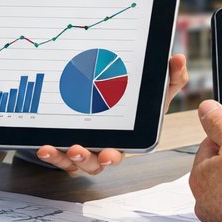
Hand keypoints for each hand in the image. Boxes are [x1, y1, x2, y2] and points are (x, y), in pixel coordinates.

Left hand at [36, 54, 189, 175]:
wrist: (101, 89)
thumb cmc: (133, 99)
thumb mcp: (154, 89)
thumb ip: (171, 77)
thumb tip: (179, 59)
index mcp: (125, 139)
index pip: (120, 152)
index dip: (112, 156)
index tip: (106, 154)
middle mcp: (103, 148)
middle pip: (94, 162)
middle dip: (85, 159)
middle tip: (77, 150)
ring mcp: (83, 149)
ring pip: (73, 162)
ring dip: (63, 157)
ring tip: (53, 148)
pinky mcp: (65, 148)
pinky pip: (57, 157)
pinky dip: (50, 153)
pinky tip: (43, 145)